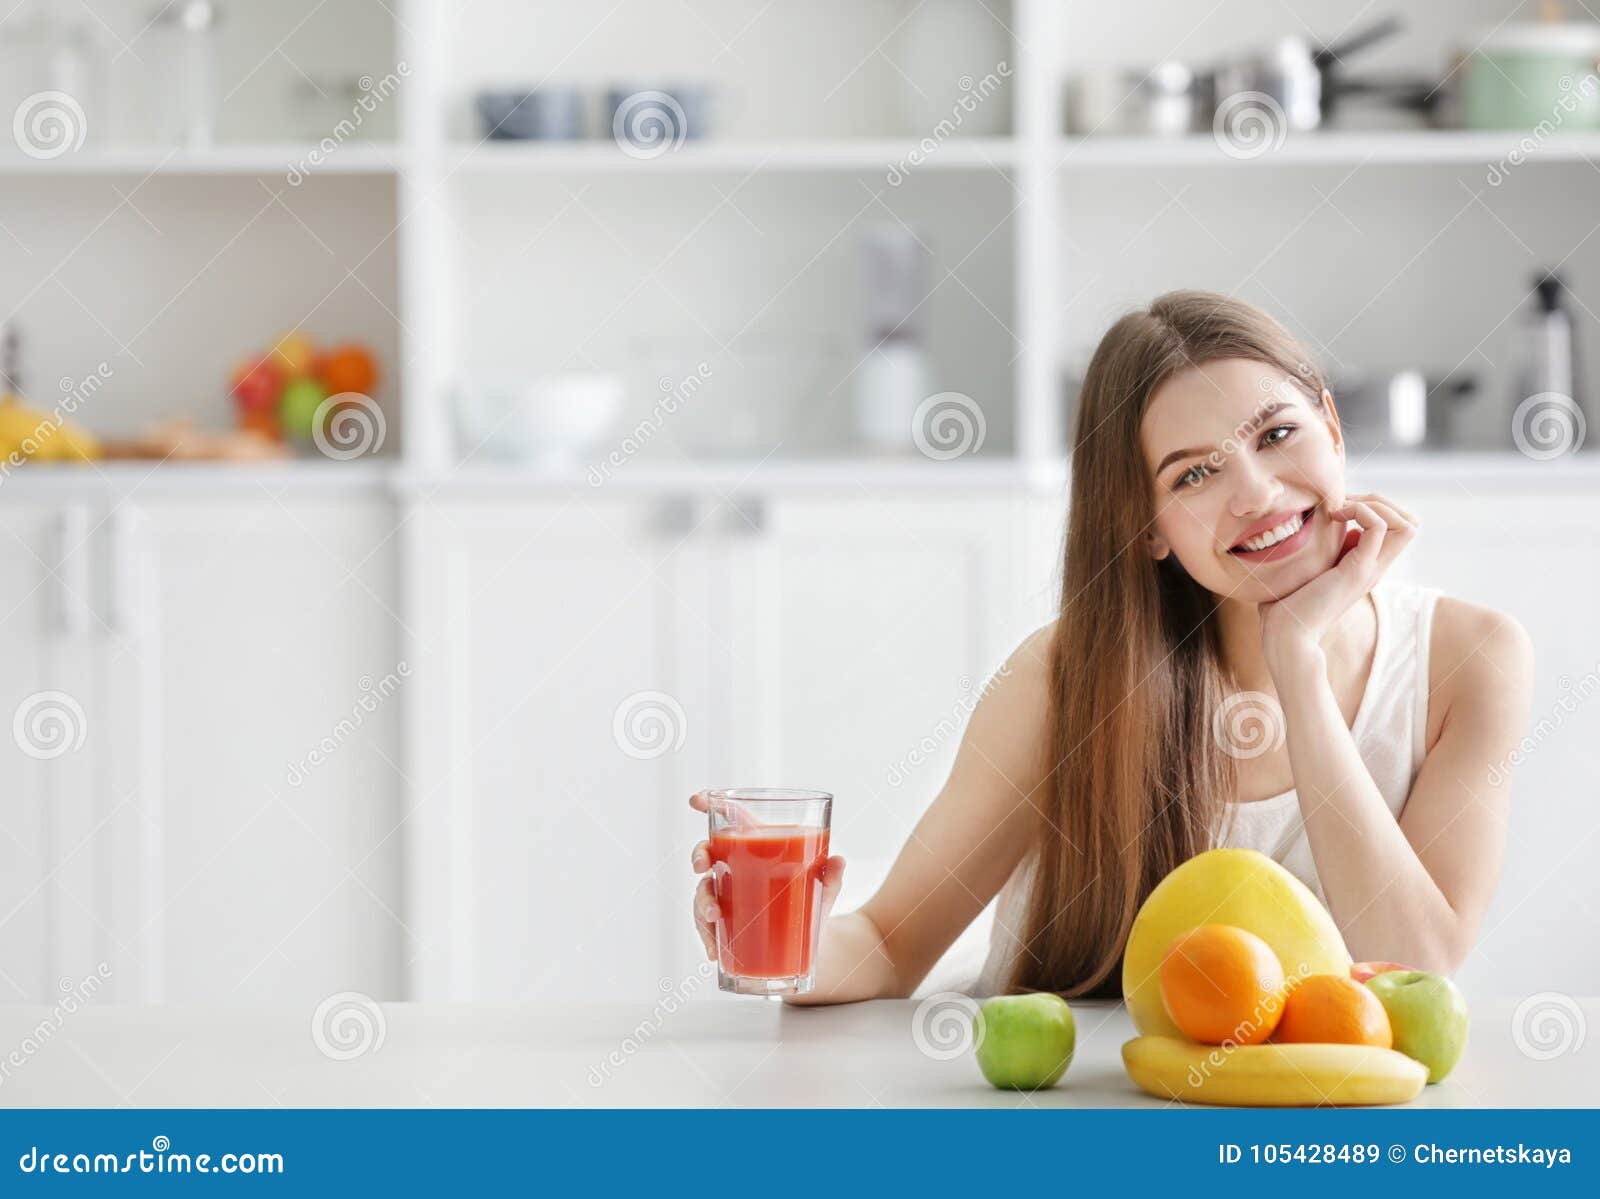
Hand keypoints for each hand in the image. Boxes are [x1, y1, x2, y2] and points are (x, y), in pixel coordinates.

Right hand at [688, 790, 847, 962]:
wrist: (811, 946)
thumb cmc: (812, 904)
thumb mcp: (823, 891)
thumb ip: (830, 877)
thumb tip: (838, 862)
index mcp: (757, 848)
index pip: (731, 820)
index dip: (711, 805)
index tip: (695, 800)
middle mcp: (736, 869)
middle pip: (708, 853)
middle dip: (699, 855)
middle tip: (701, 867)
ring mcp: (727, 897)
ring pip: (703, 892)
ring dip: (702, 903)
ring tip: (715, 917)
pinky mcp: (725, 925)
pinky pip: (707, 928)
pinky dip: (708, 938)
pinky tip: (713, 950)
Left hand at [1258, 493, 1418, 671]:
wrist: (1285, 634)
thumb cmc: (1285, 605)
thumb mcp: (1307, 568)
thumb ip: (1320, 549)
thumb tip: (1319, 525)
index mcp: (1365, 564)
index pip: (1398, 527)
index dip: (1376, 506)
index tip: (1340, 506)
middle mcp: (1375, 566)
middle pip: (1410, 523)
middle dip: (1381, 501)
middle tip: (1344, 503)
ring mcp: (1370, 568)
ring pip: (1407, 524)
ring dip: (1375, 504)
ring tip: (1341, 509)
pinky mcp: (1357, 570)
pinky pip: (1378, 528)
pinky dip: (1361, 511)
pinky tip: (1333, 517)